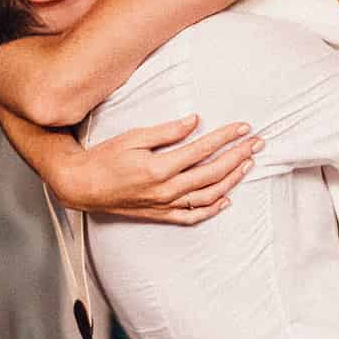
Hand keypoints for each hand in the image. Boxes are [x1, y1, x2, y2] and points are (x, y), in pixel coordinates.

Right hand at [48, 117, 260, 221]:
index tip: (243, 127)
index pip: (202, 150)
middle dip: (238, 156)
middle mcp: (166, 190)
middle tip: (256, 143)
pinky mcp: (161, 215)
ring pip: (208, 195)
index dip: (226, 137)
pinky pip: (193, 216)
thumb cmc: (105, 157)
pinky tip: (227, 199)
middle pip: (213, 173)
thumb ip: (167, 131)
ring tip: (247, 164)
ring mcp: (165, 205)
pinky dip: (212, 209)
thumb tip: (195, 121)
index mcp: (160, 168)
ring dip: (232, 180)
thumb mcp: (134, 137)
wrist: (82, 186)